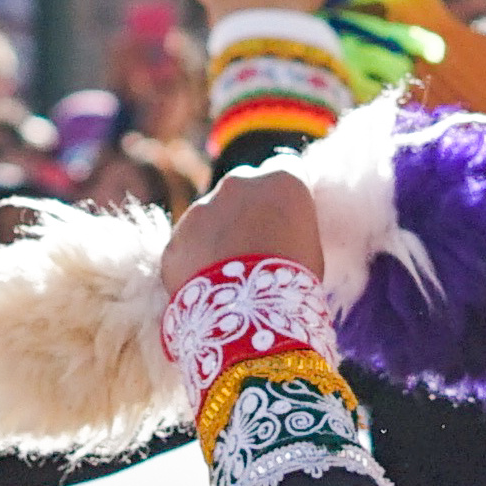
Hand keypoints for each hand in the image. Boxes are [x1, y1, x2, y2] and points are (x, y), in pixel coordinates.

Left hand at [156, 158, 320, 305]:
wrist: (248, 316)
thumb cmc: (293, 283)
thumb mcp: (310, 247)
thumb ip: (292, 225)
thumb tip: (283, 230)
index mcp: (280, 179)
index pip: (284, 169)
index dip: (282, 195)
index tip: (284, 215)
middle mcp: (237, 183)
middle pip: (243, 188)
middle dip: (246, 209)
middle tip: (254, 246)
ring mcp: (200, 208)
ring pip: (209, 216)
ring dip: (217, 235)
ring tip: (230, 274)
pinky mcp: (175, 238)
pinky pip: (187, 246)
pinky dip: (195, 261)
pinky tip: (209, 287)